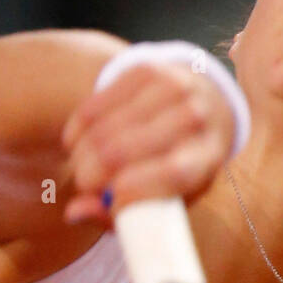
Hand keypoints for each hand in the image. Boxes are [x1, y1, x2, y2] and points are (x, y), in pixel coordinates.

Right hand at [60, 60, 235, 223]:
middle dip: (90, 175)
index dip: (131, 191)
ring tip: (80, 166)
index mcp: (207, 156)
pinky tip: (76, 142)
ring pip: (103, 130)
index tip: (108, 201)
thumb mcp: (170, 195)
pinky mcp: (147, 69)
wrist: (207, 106)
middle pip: (124, 151)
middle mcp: (195, 118)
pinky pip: (95, 105)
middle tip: (84, 185)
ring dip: (80, 155)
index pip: (171, 172)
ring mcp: (172, 88)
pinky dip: (77, 129)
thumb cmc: (181, 165)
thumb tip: (75, 212)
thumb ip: (125, 213)